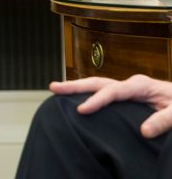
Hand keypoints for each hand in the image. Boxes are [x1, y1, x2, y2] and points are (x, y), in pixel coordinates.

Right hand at [49, 74, 171, 137]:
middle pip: (98, 82)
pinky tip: (74, 100)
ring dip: (76, 87)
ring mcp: (126, 89)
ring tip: (55, 90)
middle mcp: (130, 84)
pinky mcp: (125, 97)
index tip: (81, 110)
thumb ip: (163, 120)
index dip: (96, 100)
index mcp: (141, 85)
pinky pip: (102, 93)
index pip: (113, 91)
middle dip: (74, 85)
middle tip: (53, 88)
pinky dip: (86, 94)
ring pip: (97, 85)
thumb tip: (144, 131)